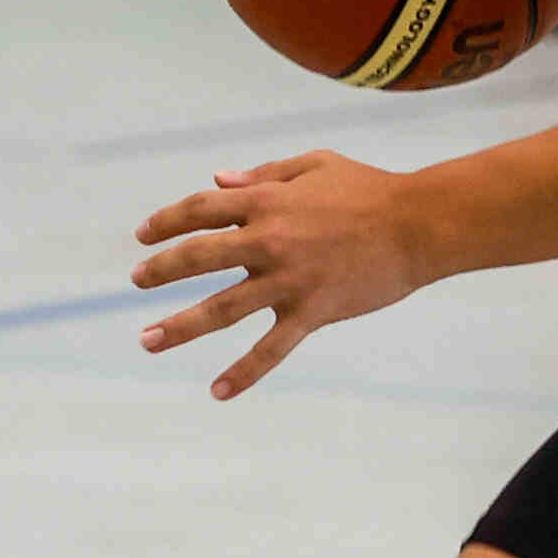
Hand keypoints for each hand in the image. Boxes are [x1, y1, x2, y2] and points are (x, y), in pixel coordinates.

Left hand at [132, 149, 426, 397]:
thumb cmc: (371, 190)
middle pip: (198, 257)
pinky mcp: (312, 312)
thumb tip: (218, 181)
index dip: (166, 220)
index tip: (144, 234)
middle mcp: (269, 240)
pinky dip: (244, 373)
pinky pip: (271, 349)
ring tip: (147, 340)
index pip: (200, 209)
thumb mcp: (315, 165)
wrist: (420, 226)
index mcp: (267, 202)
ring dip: (179, 327)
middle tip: (137, 280)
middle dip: (160, 270)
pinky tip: (217, 392)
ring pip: (221, 309)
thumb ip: (264, 174)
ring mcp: (289, 280)